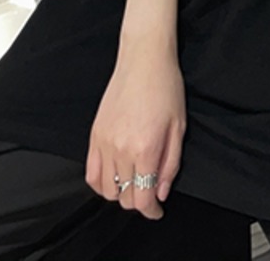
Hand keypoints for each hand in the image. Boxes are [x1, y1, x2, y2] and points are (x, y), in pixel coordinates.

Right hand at [85, 40, 184, 218]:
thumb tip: (161, 192)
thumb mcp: (179, 128)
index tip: (157, 210)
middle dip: (138, 201)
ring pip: (106, 190)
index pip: (141, 200)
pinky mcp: (94, 134)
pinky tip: (113, 177)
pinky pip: (90, 173)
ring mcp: (104, 142)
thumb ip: (170, 165)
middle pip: (124, 197)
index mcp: (145, 148)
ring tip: (134, 181)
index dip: (151, 211)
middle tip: (150, 192)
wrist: (144, 59)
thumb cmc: (166, 87)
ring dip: (120, 193)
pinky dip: (100, 182)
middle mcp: (121, 149)